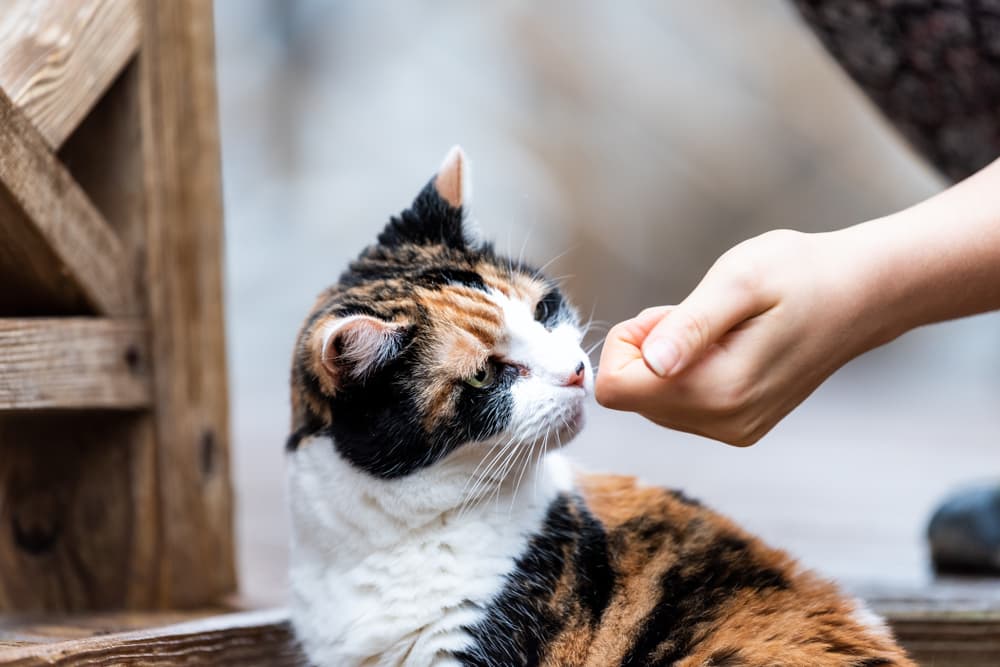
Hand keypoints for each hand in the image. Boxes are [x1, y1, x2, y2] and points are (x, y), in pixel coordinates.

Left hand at [594, 229, 877, 444]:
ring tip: (719, 328)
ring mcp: (734, 430)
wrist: (864, 295)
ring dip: (667, 361)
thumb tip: (651, 363)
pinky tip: (728, 345)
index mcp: (719, 391)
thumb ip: (689, 325)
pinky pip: (680, 406)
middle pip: (633, 396)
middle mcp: (724, 423)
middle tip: (698, 316)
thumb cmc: (802, 274)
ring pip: (653, 402)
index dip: (626, 344)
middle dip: (648, 350)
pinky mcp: (741, 426)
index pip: (615, 389)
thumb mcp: (739, 280)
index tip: (668, 315)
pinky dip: (687, 372)